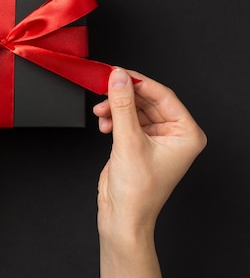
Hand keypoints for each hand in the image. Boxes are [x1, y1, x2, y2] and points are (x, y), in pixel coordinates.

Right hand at [94, 68, 206, 276]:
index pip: (164, 96)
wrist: (122, 216)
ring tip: (101, 112)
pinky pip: (126, 119)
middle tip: (105, 88)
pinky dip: (113, 118)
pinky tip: (104, 124)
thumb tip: (118, 78)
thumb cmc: (137, 191)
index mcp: (187, 134)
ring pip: (134, 109)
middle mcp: (174, 135)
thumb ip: (122, 105)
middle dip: (123, 96)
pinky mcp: (139, 142)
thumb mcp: (128, 141)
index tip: (118, 73)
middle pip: (147, 100)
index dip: (139, 82)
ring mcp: (156, 138)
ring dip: (116, 108)